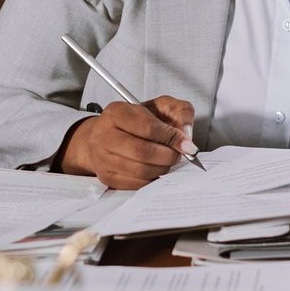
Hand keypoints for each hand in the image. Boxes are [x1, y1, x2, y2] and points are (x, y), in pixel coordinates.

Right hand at [57, 96, 196, 189]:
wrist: (108, 134)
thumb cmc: (135, 121)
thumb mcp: (159, 106)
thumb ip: (178, 111)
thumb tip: (186, 133)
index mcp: (116, 113)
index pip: (148, 128)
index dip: (171, 137)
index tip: (185, 143)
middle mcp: (104, 135)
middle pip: (142, 152)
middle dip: (168, 156)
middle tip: (177, 154)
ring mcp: (102, 158)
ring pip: (140, 170)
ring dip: (161, 168)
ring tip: (166, 160)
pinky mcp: (106, 176)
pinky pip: (136, 184)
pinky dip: (152, 179)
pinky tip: (155, 168)